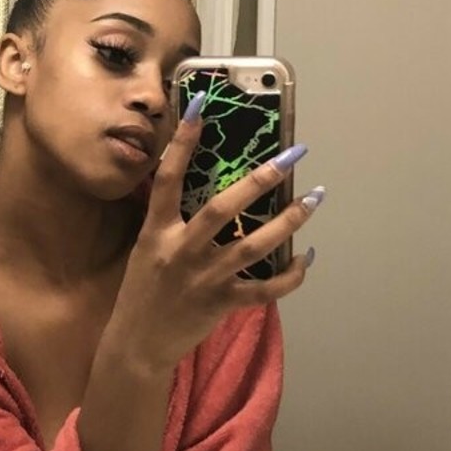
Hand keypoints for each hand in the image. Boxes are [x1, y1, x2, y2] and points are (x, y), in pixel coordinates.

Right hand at [113, 111, 320, 373]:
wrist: (136, 344)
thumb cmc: (142, 292)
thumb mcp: (147, 249)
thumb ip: (171, 222)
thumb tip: (206, 188)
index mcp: (157, 232)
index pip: (168, 178)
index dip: (183, 142)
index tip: (201, 106)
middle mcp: (181, 251)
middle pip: (222, 209)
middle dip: (259, 180)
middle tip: (290, 156)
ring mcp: (203, 279)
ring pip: (253, 246)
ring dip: (288, 221)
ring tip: (314, 198)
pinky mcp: (221, 303)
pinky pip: (265, 289)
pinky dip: (291, 275)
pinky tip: (308, 257)